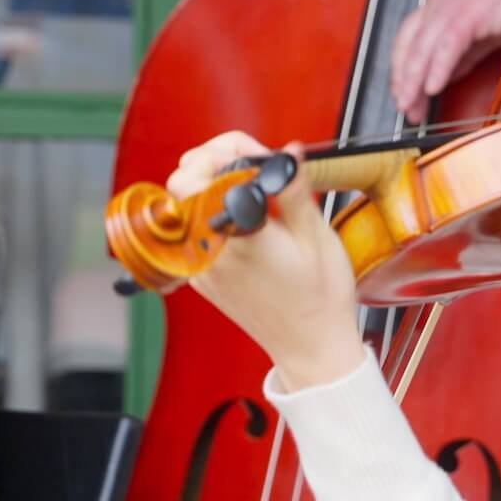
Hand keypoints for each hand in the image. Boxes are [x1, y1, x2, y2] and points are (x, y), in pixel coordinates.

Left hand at [167, 133, 365, 390]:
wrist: (312, 347)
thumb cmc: (319, 300)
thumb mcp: (316, 235)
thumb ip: (293, 189)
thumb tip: (287, 153)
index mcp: (236, 238)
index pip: (195, 176)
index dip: (227, 153)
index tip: (260, 158)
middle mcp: (210, 253)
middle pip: (182, 184)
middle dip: (213, 162)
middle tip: (251, 164)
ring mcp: (201, 268)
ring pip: (185, 205)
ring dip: (212, 185)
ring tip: (251, 190)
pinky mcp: (203, 278)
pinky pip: (194, 230)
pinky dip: (213, 212)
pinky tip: (247, 218)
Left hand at [389, 0, 500, 122]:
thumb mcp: (477, 35)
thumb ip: (458, 55)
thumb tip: (442, 76)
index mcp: (437, 4)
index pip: (407, 40)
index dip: (401, 69)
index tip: (402, 92)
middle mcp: (438, 3)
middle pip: (408, 46)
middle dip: (403, 80)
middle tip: (404, 106)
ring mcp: (451, 7)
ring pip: (422, 49)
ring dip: (414, 80)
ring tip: (411, 104)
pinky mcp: (468, 15)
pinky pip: (446, 48)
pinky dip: (437, 70)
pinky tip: (433, 89)